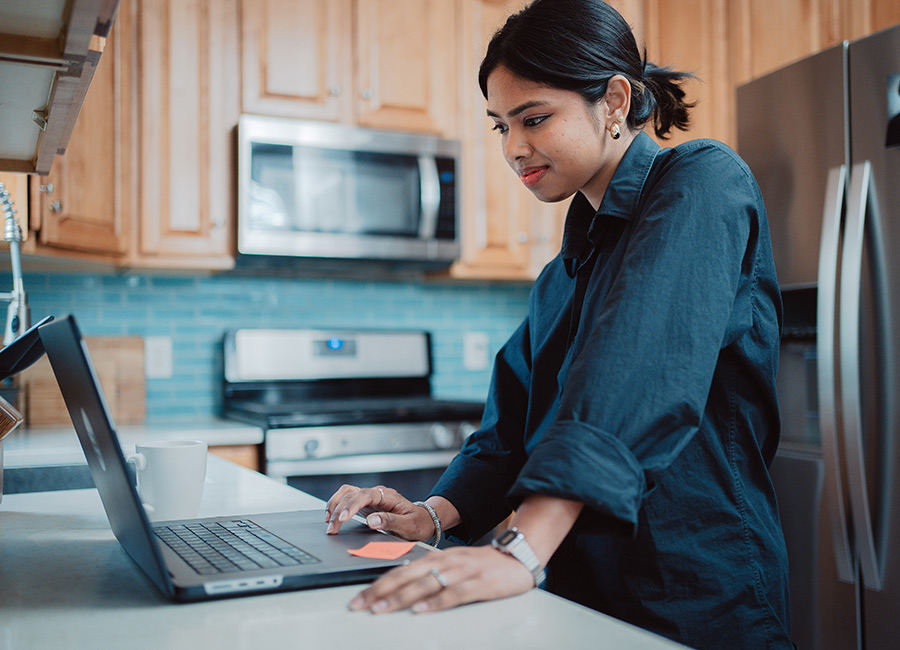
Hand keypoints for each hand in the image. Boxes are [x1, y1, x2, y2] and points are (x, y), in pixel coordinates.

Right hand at [324, 484, 434, 540]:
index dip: (352, 505)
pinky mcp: (366, 504)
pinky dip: (337, 505)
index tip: (343, 518)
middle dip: (339, 510)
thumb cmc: (418, 523)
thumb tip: (372, 520)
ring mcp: (371, 497)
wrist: (423, 521)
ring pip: (347, 493)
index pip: (365, 495)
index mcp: (388, 496)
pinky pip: (347, 498)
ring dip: (335, 506)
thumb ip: (390, 522)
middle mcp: (377, 493)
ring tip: (328, 522)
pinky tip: (331, 516)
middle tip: (332, 528)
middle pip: (352, 494)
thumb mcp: (408, 526)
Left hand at [348, 545, 534, 613]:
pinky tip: (422, 609)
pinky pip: (454, 594)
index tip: (359, 598)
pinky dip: (436, 602)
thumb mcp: (452, 564)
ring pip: (426, 584)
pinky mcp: (479, 583)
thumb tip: (400, 585)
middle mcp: (446, 562)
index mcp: (437, 557)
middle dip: (380, 591)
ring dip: (401, 597)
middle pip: (407, 576)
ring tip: (383, 609)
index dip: (378, 584)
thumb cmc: (483, 565)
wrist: (519, 556)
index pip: (400, 570)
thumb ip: (429, 573)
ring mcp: (462, 572)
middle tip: (360, 604)